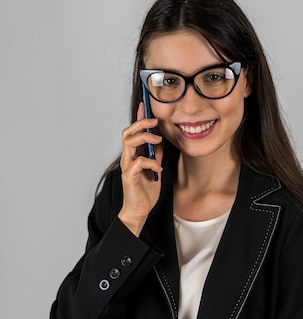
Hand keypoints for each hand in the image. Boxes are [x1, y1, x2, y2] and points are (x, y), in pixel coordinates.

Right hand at [118, 102, 162, 235]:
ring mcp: (126, 167)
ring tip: (157, 141)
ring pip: (129, 142)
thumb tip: (160, 143)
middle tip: (155, 122)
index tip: (145, 106)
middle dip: (141, 124)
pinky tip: (158, 168)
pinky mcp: (129, 177)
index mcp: (132, 156)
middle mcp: (127, 159)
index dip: (138, 118)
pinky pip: (138, 162)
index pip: (132, 132)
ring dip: (144, 138)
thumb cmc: (145, 194)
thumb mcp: (155, 170)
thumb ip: (155, 156)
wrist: (139, 212)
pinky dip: (150, 162)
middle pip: (127, 132)